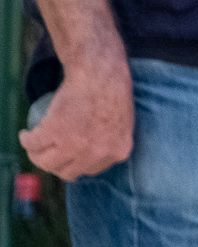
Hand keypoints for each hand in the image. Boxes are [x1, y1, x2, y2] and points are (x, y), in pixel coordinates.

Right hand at [20, 52, 132, 180]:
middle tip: (47, 154)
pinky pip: (33, 144)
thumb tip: (96, 149)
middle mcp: (97, 154)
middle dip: (55, 166)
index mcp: (118, 152)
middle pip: (68, 172)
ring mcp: (74, 146)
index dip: (77, 165)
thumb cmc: (114, 90)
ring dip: (36, 156)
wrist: (100, 73)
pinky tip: (26, 135)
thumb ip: (111, 138)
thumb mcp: (123, 122)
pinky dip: (26, 140)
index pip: (92, 170)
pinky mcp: (54, 132)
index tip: (68, 158)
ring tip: (33, 146)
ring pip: (46, 162)